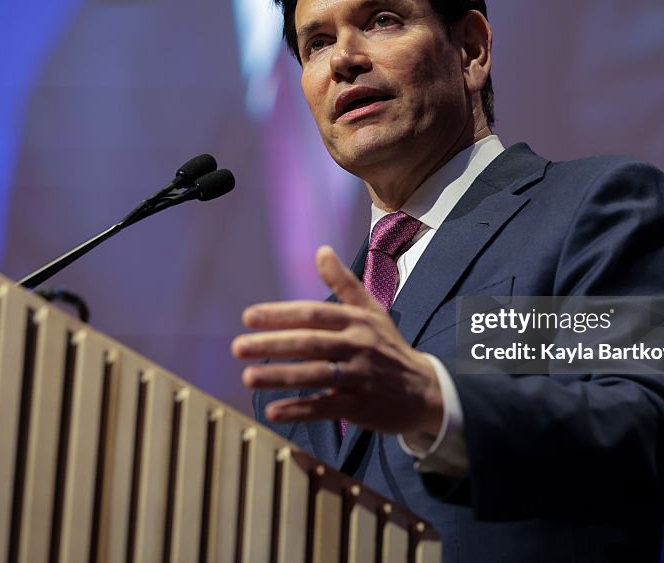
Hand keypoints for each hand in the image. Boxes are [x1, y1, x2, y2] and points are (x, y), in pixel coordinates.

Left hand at [232, 246, 443, 437]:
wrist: (425, 390)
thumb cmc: (390, 347)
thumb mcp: (371, 311)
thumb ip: (344, 283)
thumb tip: (321, 250)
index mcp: (357, 321)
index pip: (314, 314)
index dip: (281, 315)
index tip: (249, 317)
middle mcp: (359, 346)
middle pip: (310, 343)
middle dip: (272, 344)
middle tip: (238, 347)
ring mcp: (361, 377)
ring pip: (315, 375)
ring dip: (280, 376)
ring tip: (248, 376)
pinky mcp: (362, 407)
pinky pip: (326, 407)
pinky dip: (300, 410)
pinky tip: (273, 411)